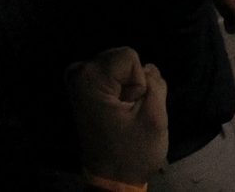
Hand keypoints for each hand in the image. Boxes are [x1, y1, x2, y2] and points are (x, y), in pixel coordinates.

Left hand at [65, 47, 168, 186]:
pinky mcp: (83, 92)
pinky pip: (110, 73)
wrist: (112, 179)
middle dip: (132, 79)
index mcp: (90, 83)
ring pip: (117, 63)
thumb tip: (148, 68)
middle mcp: (78, 78)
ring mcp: (78, 86)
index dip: (137, 79)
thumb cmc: (133, 151)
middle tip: (128, 108)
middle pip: (120, 56)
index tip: (132, 104)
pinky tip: (118, 107)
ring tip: (123, 110)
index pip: (127, 55)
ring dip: (127, 84)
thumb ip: (156, 83)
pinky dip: (119, 86)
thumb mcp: (154, 116)